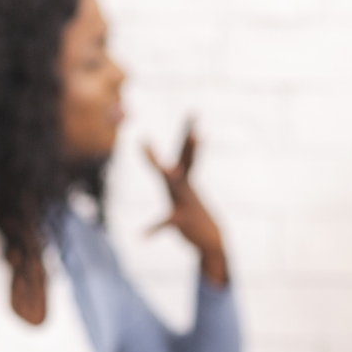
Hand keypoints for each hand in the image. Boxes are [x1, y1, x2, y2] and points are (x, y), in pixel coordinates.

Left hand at [144, 119, 228, 286]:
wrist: (211, 239)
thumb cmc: (192, 214)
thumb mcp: (181, 193)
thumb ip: (174, 178)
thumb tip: (172, 164)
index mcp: (184, 178)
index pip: (185, 151)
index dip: (188, 131)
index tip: (195, 111)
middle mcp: (185, 186)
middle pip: (186, 161)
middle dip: (189, 144)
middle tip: (196, 129)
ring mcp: (184, 202)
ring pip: (175, 185)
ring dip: (170, 177)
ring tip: (167, 170)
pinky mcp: (181, 220)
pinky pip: (164, 223)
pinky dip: (152, 229)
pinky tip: (141, 236)